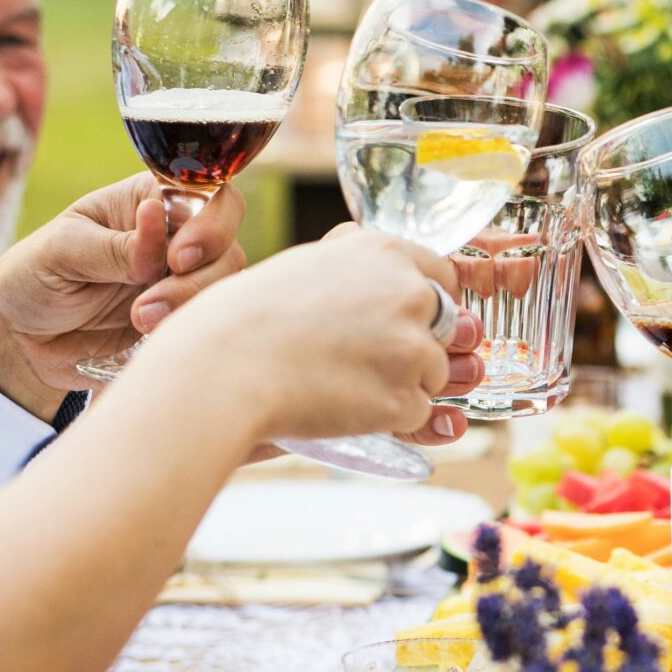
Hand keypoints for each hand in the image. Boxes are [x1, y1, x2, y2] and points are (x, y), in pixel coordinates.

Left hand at [0, 173, 250, 416]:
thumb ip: (114, 244)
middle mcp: (176, 237)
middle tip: (148, 306)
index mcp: (149, 201)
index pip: (209, 194)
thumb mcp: (61, 251)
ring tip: (139, 322)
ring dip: (187, 308)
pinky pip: (206, 324)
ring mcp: (181, 282)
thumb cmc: (34, 276)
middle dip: (197, 278)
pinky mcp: (179, 321)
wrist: (23, 340)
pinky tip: (146, 337)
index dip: (211, 223)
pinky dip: (185, 332)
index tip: (179, 258)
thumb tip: (157, 220)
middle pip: (226, 246)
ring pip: (223, 288)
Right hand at [156, 229, 475, 444]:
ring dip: (403, 384)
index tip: (404, 320)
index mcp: (386, 252)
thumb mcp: (309, 264)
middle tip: (367, 358)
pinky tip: (345, 406)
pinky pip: (419, 413)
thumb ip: (359, 269)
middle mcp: (410, 293)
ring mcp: (412, 348)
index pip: (443, 276)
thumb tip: (399, 282)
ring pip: (435, 373)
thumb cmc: (248, 317)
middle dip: (419, 344)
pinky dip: (390, 418)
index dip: (427, 303)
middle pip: (447, 326)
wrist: (225, 367)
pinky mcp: (404, 398)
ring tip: (344, 383)